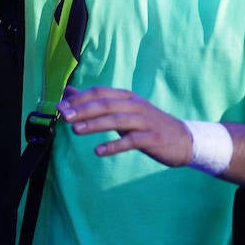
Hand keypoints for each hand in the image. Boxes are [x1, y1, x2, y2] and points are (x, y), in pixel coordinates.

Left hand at [58, 86, 193, 167]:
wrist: (184, 140)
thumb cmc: (148, 125)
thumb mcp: (124, 110)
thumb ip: (98, 102)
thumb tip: (69, 93)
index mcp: (127, 97)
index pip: (100, 92)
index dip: (80, 98)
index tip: (60, 106)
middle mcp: (135, 106)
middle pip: (106, 104)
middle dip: (83, 109)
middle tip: (64, 116)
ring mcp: (145, 121)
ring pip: (116, 120)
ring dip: (95, 124)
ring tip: (76, 130)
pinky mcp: (152, 138)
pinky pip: (131, 141)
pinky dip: (114, 145)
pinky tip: (99, 151)